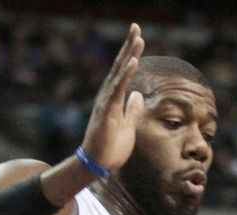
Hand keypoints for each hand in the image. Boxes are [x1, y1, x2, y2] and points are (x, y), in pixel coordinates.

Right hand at [80, 23, 144, 172]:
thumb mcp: (128, 127)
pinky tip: (133, 60)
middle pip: (120, 66)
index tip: (138, 39)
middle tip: (136, 27)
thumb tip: (138, 95)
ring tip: (138, 37)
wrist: (98, 164)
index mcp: (114, 99)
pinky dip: (126, 73)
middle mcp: (108, 96)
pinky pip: (118, 88)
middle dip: (129, 46)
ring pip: (119, 73)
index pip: (123, 73)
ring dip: (129, 54)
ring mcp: (107, 102)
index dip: (131, 56)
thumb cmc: (111, 148)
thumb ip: (132, 110)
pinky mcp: (107, 110)